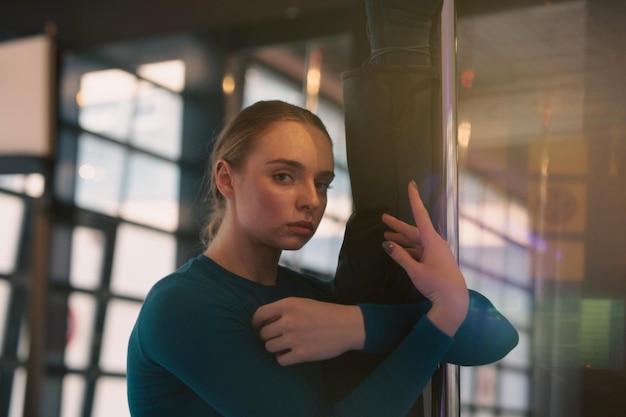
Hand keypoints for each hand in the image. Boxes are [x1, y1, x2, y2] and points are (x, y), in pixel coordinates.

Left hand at [251, 297, 364, 365]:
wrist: (347, 326)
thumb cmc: (325, 313)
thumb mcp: (303, 303)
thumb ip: (284, 310)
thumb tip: (264, 322)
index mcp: (288, 305)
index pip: (260, 314)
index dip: (255, 323)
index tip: (256, 327)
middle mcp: (288, 321)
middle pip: (263, 333)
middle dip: (267, 336)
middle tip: (276, 337)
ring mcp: (294, 338)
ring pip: (269, 347)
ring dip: (274, 347)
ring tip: (284, 346)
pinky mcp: (302, 354)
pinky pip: (280, 360)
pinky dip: (283, 359)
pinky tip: (290, 355)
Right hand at [382, 181, 467, 335]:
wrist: (454, 301)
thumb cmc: (436, 284)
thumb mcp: (415, 270)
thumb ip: (400, 256)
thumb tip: (387, 244)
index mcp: (432, 241)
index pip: (421, 215)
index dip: (414, 199)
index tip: (411, 184)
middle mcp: (436, 243)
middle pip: (415, 230)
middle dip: (398, 226)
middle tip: (384, 218)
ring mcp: (437, 253)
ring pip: (416, 241)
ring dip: (402, 240)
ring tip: (386, 237)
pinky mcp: (437, 261)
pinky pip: (420, 251)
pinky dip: (409, 250)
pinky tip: (399, 252)